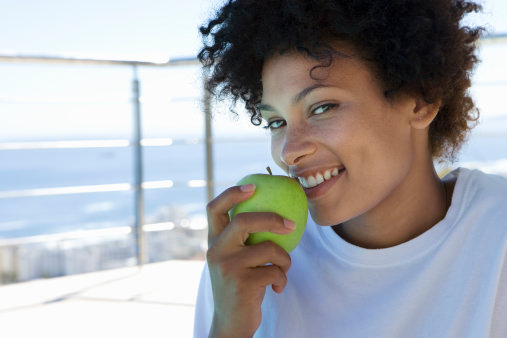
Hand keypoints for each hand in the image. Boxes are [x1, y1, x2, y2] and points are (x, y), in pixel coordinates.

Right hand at [206, 184, 293, 337]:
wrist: (231, 324)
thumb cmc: (240, 286)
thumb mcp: (235, 260)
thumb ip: (243, 240)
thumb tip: (275, 212)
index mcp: (214, 242)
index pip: (215, 208)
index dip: (232, 193)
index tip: (253, 185)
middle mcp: (216, 251)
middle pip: (244, 221)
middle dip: (272, 219)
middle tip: (291, 224)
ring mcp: (227, 267)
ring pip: (268, 248)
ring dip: (285, 260)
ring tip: (283, 270)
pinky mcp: (242, 283)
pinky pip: (275, 270)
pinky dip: (282, 278)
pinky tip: (276, 288)